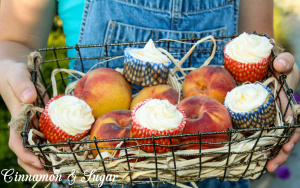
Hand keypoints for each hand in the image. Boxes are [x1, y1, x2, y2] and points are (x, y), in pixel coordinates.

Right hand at [1, 61, 56, 181]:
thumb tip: (29, 98)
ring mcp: (35, 130)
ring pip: (40, 153)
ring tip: (67, 175)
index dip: (27, 156)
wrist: (18, 73)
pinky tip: (72, 157)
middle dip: (40, 170)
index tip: (40, 162)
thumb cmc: (15, 74)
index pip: (17, 145)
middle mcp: (25, 130)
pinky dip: (59, 152)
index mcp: (16, 123)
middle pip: (28, 156)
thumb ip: (22, 86)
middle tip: (58, 178)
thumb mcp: (17, 76)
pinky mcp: (45, 126)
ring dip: (51, 166)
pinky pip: (51, 142)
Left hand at [266, 52, 299, 171]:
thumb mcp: (284, 62)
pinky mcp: (257, 118)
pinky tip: (249, 155)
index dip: (291, 136)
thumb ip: (285, 61)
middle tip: (271, 166)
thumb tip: (280, 65)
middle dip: (280, 153)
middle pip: (283, 138)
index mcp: (289, 106)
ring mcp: (269, 118)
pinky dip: (255, 144)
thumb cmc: (277, 66)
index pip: (293, 124)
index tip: (287, 146)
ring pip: (271, 139)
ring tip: (265, 167)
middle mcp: (281, 115)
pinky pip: (257, 133)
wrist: (264, 67)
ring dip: (269, 154)